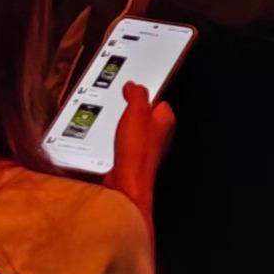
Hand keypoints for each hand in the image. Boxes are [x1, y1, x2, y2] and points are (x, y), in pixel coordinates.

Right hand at [100, 84, 172, 219]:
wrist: (125, 185)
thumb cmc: (137, 154)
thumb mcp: (137, 112)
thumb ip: (137, 94)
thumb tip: (134, 87)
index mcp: (166, 121)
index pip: (159, 100)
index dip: (145, 94)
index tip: (132, 90)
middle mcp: (159, 136)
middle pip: (142, 115)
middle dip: (129, 111)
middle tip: (119, 109)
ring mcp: (144, 149)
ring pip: (130, 130)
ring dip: (119, 128)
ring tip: (112, 127)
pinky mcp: (130, 160)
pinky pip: (121, 145)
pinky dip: (113, 142)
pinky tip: (107, 143)